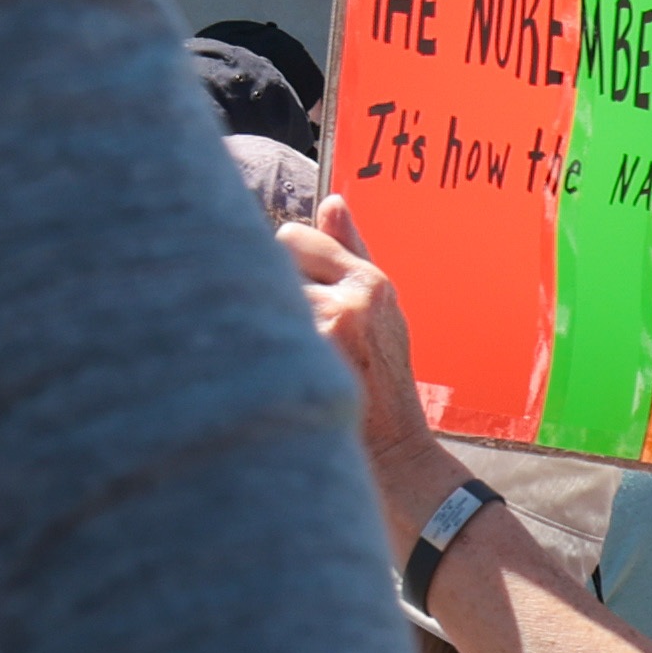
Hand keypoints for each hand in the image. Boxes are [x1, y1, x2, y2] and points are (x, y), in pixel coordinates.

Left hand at [288, 214, 469, 533]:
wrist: (396, 453)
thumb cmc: (379, 380)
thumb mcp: (378, 311)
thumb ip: (351, 253)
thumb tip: (332, 199)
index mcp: (370, 281)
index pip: (290, 238)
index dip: (278, 267)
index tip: (286, 297)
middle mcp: (354, 297)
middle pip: (267, 264)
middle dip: (263, 289)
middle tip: (279, 326)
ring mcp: (333, 327)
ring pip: (260, 299)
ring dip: (258, 322)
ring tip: (280, 354)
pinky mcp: (314, 357)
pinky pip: (261, 334)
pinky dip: (255, 350)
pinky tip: (272, 372)